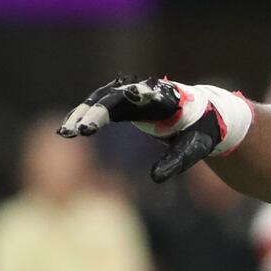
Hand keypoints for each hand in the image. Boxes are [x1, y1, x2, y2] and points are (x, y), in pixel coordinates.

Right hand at [58, 77, 252, 182]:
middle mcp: (145, 92)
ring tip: (65, 132)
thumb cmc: (202, 132)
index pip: (137, 97)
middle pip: (112, 96)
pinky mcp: (126, 105)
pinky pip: (100, 107)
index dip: (115, 105)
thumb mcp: (196, 148)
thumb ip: (178, 160)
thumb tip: (156, 178)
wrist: (205, 115)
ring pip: (101, 99)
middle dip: (93, 111)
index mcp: (165, 99)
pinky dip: (85, 116)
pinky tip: (69, 130)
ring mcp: (133, 97)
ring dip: (82, 113)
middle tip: (76, 130)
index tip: (95, 121)